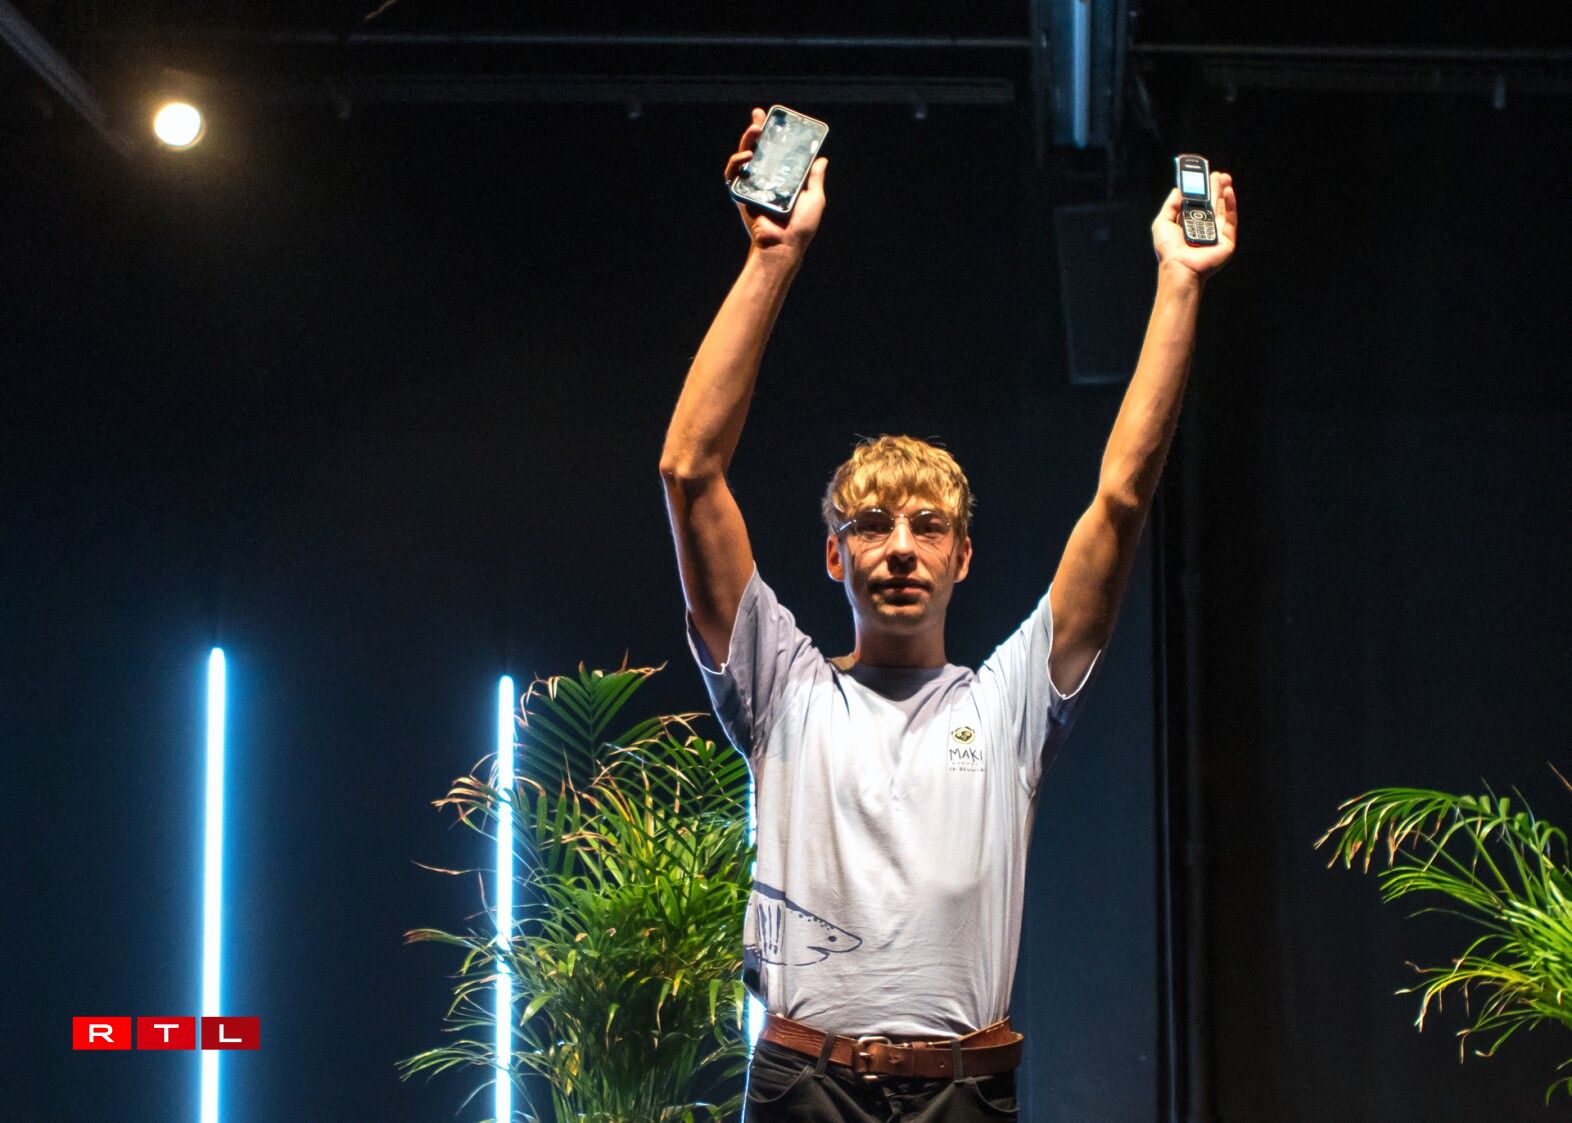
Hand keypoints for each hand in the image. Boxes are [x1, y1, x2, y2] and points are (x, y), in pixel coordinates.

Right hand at [723, 107, 827, 256]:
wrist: (784, 245)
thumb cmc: (801, 227)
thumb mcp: (814, 198)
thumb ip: (815, 179)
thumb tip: (822, 159)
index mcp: (783, 180)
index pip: (777, 152)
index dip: (775, 136)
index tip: (775, 120)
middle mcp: (766, 181)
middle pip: (759, 150)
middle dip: (757, 131)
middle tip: (759, 116)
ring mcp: (751, 186)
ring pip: (744, 158)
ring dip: (747, 140)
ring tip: (755, 129)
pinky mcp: (740, 194)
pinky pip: (732, 175)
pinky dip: (736, 163)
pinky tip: (747, 155)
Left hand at [1151, 171, 1236, 280]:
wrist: (1180, 267)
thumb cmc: (1169, 250)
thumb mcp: (1162, 223)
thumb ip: (1171, 205)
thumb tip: (1178, 189)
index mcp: (1189, 226)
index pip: (1197, 205)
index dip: (1201, 191)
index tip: (1202, 176)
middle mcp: (1203, 230)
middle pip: (1211, 205)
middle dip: (1214, 188)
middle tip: (1216, 174)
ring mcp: (1216, 235)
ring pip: (1222, 210)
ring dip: (1224, 192)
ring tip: (1224, 178)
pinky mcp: (1227, 241)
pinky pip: (1230, 220)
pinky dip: (1230, 205)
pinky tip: (1228, 192)